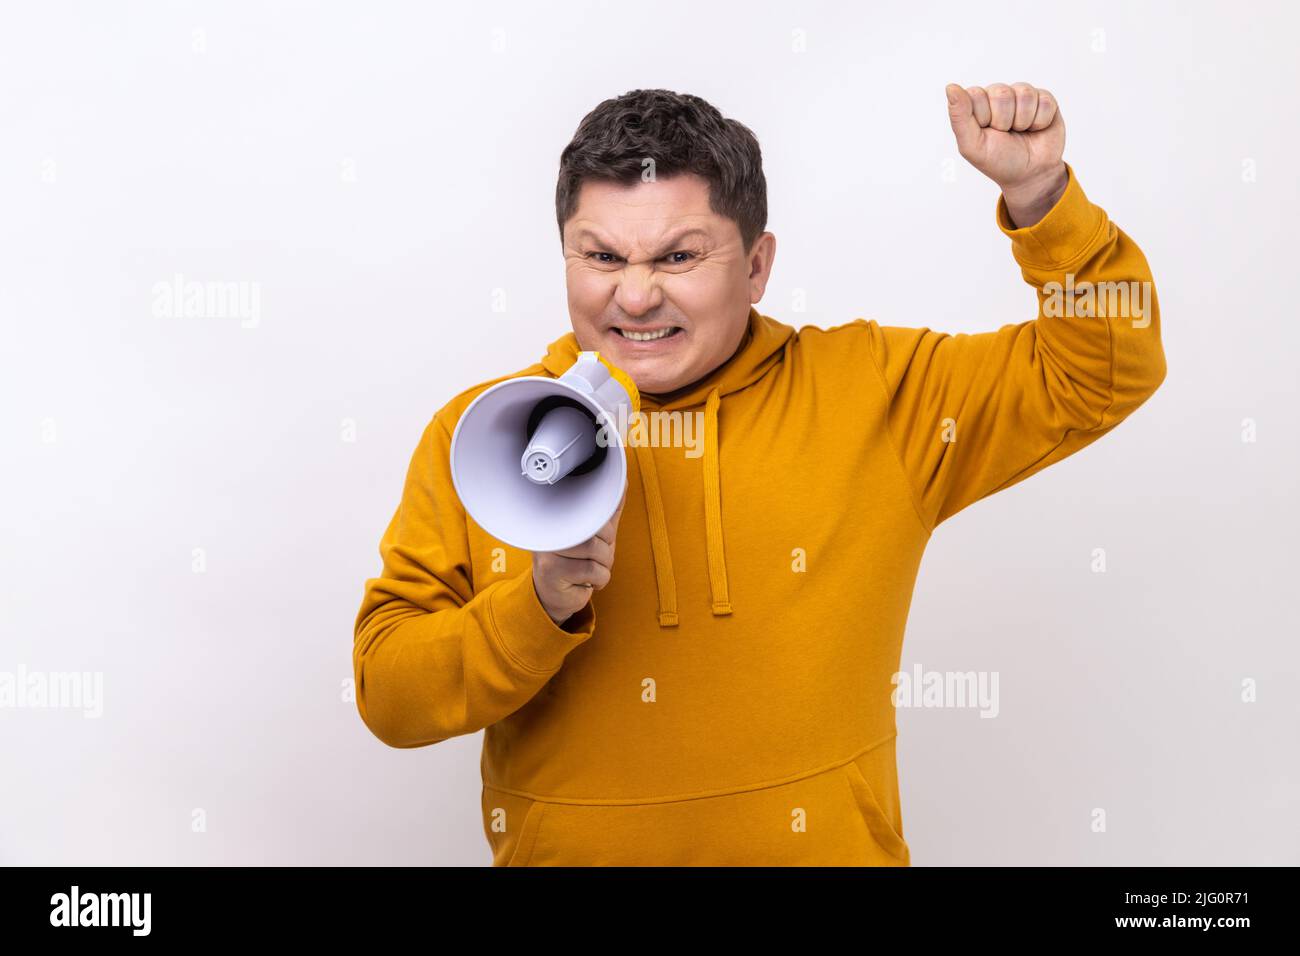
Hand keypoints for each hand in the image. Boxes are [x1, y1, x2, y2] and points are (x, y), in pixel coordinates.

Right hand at [531, 488, 626, 625]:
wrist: (556, 594)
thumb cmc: (577, 560)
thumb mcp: (597, 532)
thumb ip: (609, 509)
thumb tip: (623, 481)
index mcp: (560, 513)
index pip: (594, 511)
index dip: (605, 530)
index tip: (597, 539)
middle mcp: (549, 527)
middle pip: (597, 532)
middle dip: (605, 549)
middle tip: (593, 557)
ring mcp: (547, 547)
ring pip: (597, 552)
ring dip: (604, 566)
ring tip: (590, 569)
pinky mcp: (551, 571)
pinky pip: (594, 571)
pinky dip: (600, 580)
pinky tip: (586, 581)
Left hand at [945, 82, 1067, 227]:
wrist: (1030, 174)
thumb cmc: (998, 160)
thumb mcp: (972, 145)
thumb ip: (959, 116)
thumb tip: (950, 87)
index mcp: (976, 104)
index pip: (976, 94)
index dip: (983, 118)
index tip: (986, 133)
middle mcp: (997, 95)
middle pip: (1001, 93)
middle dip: (1003, 121)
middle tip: (1005, 134)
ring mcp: (1021, 95)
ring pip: (1024, 95)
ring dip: (1023, 121)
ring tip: (1020, 131)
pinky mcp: (1044, 99)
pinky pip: (1043, 101)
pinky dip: (1040, 121)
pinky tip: (1035, 128)